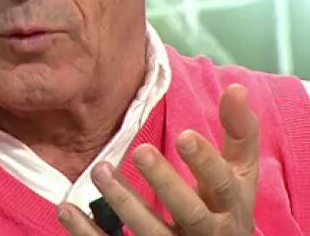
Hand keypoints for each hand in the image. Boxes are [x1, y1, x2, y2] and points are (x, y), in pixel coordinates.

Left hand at [57, 84, 258, 234]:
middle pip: (189, 213)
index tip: (184, 135)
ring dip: (122, 203)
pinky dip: (88, 233)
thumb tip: (236, 87)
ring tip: (99, 170)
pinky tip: (67, 209)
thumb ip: (239, 131)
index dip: (206, 162)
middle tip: (140, 150)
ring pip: (149, 234)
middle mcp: (206, 232)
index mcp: (230, 205)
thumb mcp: (242, 171)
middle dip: (165, 183)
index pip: (222, 185)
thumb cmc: (226, 203)